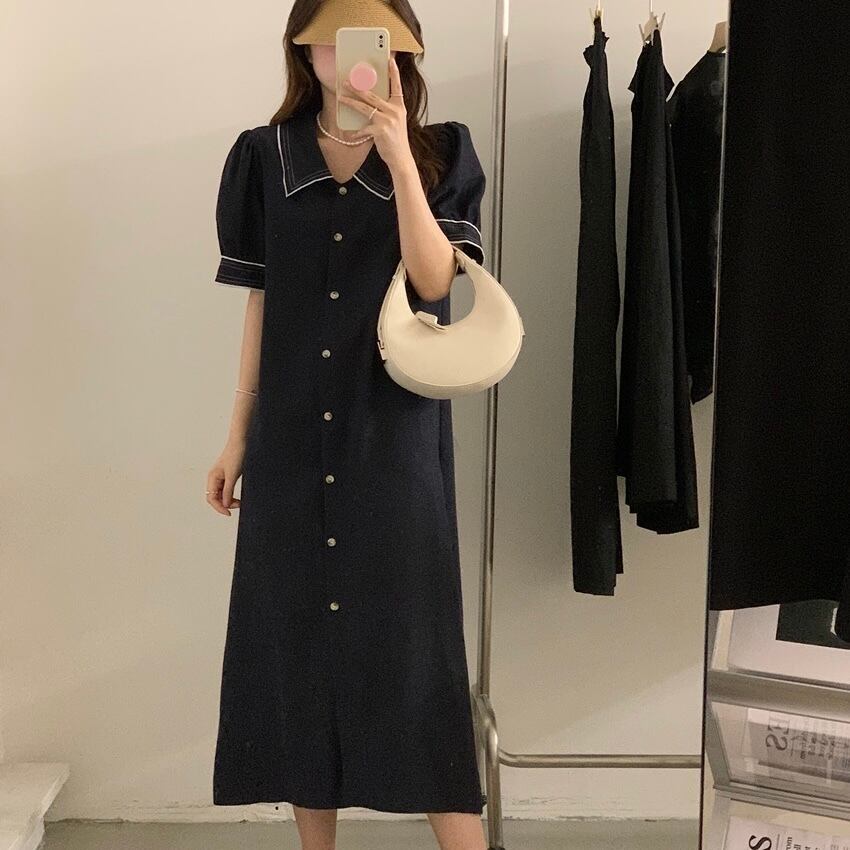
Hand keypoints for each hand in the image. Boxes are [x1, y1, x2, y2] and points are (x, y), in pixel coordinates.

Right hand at [206, 441, 244, 515]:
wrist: (242, 442)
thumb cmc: (236, 455)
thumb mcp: (232, 475)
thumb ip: (228, 491)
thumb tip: (225, 504)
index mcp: (212, 477)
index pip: (211, 498)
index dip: (219, 507)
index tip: (229, 513)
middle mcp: (214, 478)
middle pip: (215, 498)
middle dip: (225, 504)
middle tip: (238, 506)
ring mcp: (220, 477)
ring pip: (221, 495)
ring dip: (228, 500)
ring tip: (239, 502)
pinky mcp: (227, 475)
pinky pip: (226, 489)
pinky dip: (231, 495)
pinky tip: (237, 497)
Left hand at [338, 55, 413, 172]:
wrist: (401, 157)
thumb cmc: (396, 140)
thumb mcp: (395, 122)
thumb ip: (386, 111)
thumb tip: (370, 102)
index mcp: (399, 106)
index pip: (397, 86)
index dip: (393, 73)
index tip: (390, 60)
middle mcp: (394, 111)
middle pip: (372, 95)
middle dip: (358, 87)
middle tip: (346, 81)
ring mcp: (387, 120)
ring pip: (365, 107)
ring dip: (351, 102)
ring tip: (341, 97)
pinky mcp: (380, 130)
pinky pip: (363, 128)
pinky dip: (356, 132)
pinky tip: (350, 135)